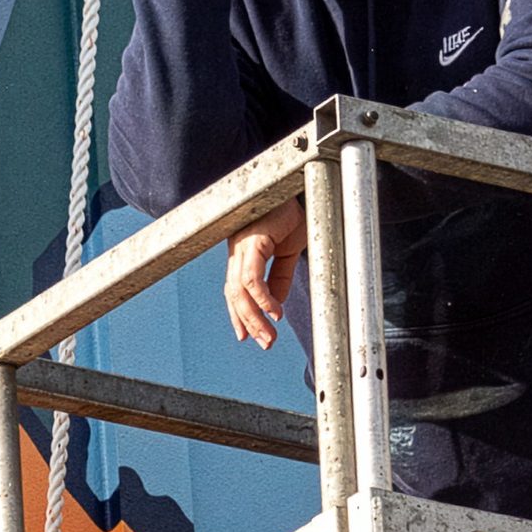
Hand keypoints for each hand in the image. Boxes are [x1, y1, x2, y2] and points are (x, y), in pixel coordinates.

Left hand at [225, 197, 307, 348]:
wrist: (297, 188)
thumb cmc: (290, 214)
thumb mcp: (287, 253)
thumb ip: (279, 277)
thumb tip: (275, 306)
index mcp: (244, 255)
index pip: (235, 291)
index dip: (239, 315)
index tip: (248, 337)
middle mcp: (238, 252)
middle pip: (234, 295)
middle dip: (247, 323)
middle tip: (265, 343)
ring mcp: (242, 246)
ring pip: (239, 290)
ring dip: (253, 317)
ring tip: (270, 336)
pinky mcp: (253, 241)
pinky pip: (252, 276)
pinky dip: (261, 297)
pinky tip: (274, 313)